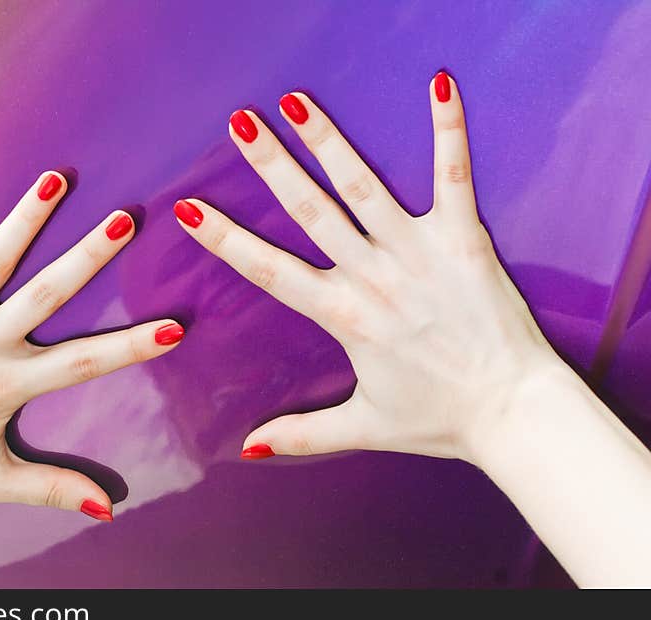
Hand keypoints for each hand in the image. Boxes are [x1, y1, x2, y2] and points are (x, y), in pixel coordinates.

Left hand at [0, 151, 183, 521]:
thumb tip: (112, 507)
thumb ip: (56, 489)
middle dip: (90, 256)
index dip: (134, 345)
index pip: (86, 362)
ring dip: (24, 219)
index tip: (176, 325)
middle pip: (47, 293)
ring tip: (54, 181)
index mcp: (9, 386)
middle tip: (126, 219)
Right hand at [174, 73, 560, 464]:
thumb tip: (246, 448)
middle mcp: (372, 277)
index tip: (191, 210)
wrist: (511, 411)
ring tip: (298, 103)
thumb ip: (302, 433)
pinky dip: (446, 133)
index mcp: (343, 316)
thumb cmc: (438, 418)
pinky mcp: (462, 240)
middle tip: (239, 124)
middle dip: (270, 165)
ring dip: (329, 142)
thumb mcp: (362, 427)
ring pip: (363, 187)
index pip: (268, 272)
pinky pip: (452, 177)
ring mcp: (418, 253)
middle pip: (310, 212)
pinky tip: (437, 88)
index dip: (225, 241)